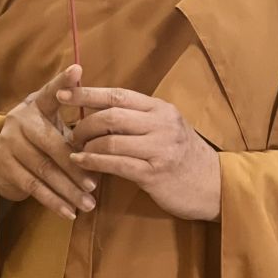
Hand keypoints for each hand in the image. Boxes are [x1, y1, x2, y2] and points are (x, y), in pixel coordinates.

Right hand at [0, 65, 97, 221]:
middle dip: (75, 165)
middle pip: (51, 143)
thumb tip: (112, 132)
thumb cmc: (40, 140)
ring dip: (68, 189)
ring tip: (89, 203)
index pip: (50, 91)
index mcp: (35, 105)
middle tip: (96, 184)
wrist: (2, 161)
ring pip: (44, 169)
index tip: (77, 71)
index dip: (62, 82)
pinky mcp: (3, 166)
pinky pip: (33, 186)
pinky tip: (70, 212)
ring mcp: (8, 143)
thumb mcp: (54, 125)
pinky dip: (53, 201)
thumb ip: (77, 125)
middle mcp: (19, 120)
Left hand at [60, 85, 220, 220]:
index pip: (118, 94)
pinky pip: (117, 164)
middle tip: (70, 132)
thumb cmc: (183, 155)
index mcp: (160, 108)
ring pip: (111, 140)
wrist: (214, 185)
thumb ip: (138, 118)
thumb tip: (97, 110)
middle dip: (84, 122)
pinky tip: (81, 163)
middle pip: (111, 115)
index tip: (63, 93)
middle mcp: (161, 124)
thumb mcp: (165, 127)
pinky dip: (94, 162)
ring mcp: (159, 148)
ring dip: (87, 145)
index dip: (87, 93)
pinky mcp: (154, 173)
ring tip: (75, 150)